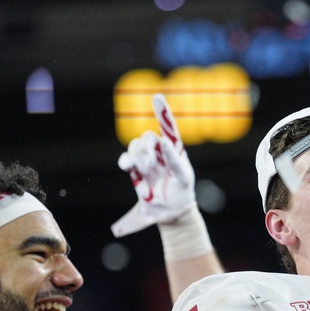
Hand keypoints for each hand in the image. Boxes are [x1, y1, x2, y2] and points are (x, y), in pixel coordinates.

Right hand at [111, 94, 196, 236]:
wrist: (172, 212)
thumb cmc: (182, 192)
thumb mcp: (182, 177)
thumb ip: (174, 160)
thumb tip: (163, 140)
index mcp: (174, 151)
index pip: (168, 127)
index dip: (162, 112)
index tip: (157, 97)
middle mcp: (159, 152)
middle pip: (147, 138)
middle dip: (147, 151)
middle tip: (152, 166)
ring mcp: (146, 161)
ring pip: (136, 148)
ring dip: (139, 161)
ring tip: (146, 177)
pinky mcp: (136, 171)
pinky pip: (127, 160)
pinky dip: (126, 161)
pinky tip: (127, 166)